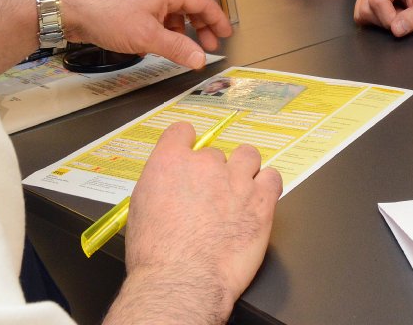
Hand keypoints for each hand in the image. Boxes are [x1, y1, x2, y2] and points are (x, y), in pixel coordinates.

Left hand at [60, 0, 231, 70]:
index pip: (202, 1)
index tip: (227, 34)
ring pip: (168, 12)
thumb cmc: (107, 14)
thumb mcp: (146, 36)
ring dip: (179, 30)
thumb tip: (201, 59)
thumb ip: (176, 48)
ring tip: (182, 49)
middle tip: (210, 46)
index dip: (217, 18)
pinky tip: (154, 45)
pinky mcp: (126, 4)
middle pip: (187, 6)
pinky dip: (160, 29)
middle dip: (200, 26)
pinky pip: (152, 16)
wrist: (69, 7)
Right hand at [109, 122, 281, 324]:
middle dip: (213, 173)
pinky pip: (272, 178)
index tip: (189, 152)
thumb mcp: (140, 211)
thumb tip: (168, 187)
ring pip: (247, 156)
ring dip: (244, 170)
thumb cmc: (156, 256)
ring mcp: (235, 180)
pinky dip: (267, 185)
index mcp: (170, 163)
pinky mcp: (261, 201)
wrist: (182, 280)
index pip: (181, 132)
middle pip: (215, 154)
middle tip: (211, 196)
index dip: (185, 143)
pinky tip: (260, 198)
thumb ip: (159, 188)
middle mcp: (204, 164)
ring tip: (240, 190)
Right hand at [353, 0, 412, 36]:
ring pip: (361, 10)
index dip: (388, 18)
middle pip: (366, 6)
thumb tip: (396, 29)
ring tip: (396, 15)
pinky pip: (360, 12)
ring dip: (378, 20)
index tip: (403, 24)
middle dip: (384, 20)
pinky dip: (373, 19)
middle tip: (402, 18)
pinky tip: (387, 15)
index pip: (377, 0)